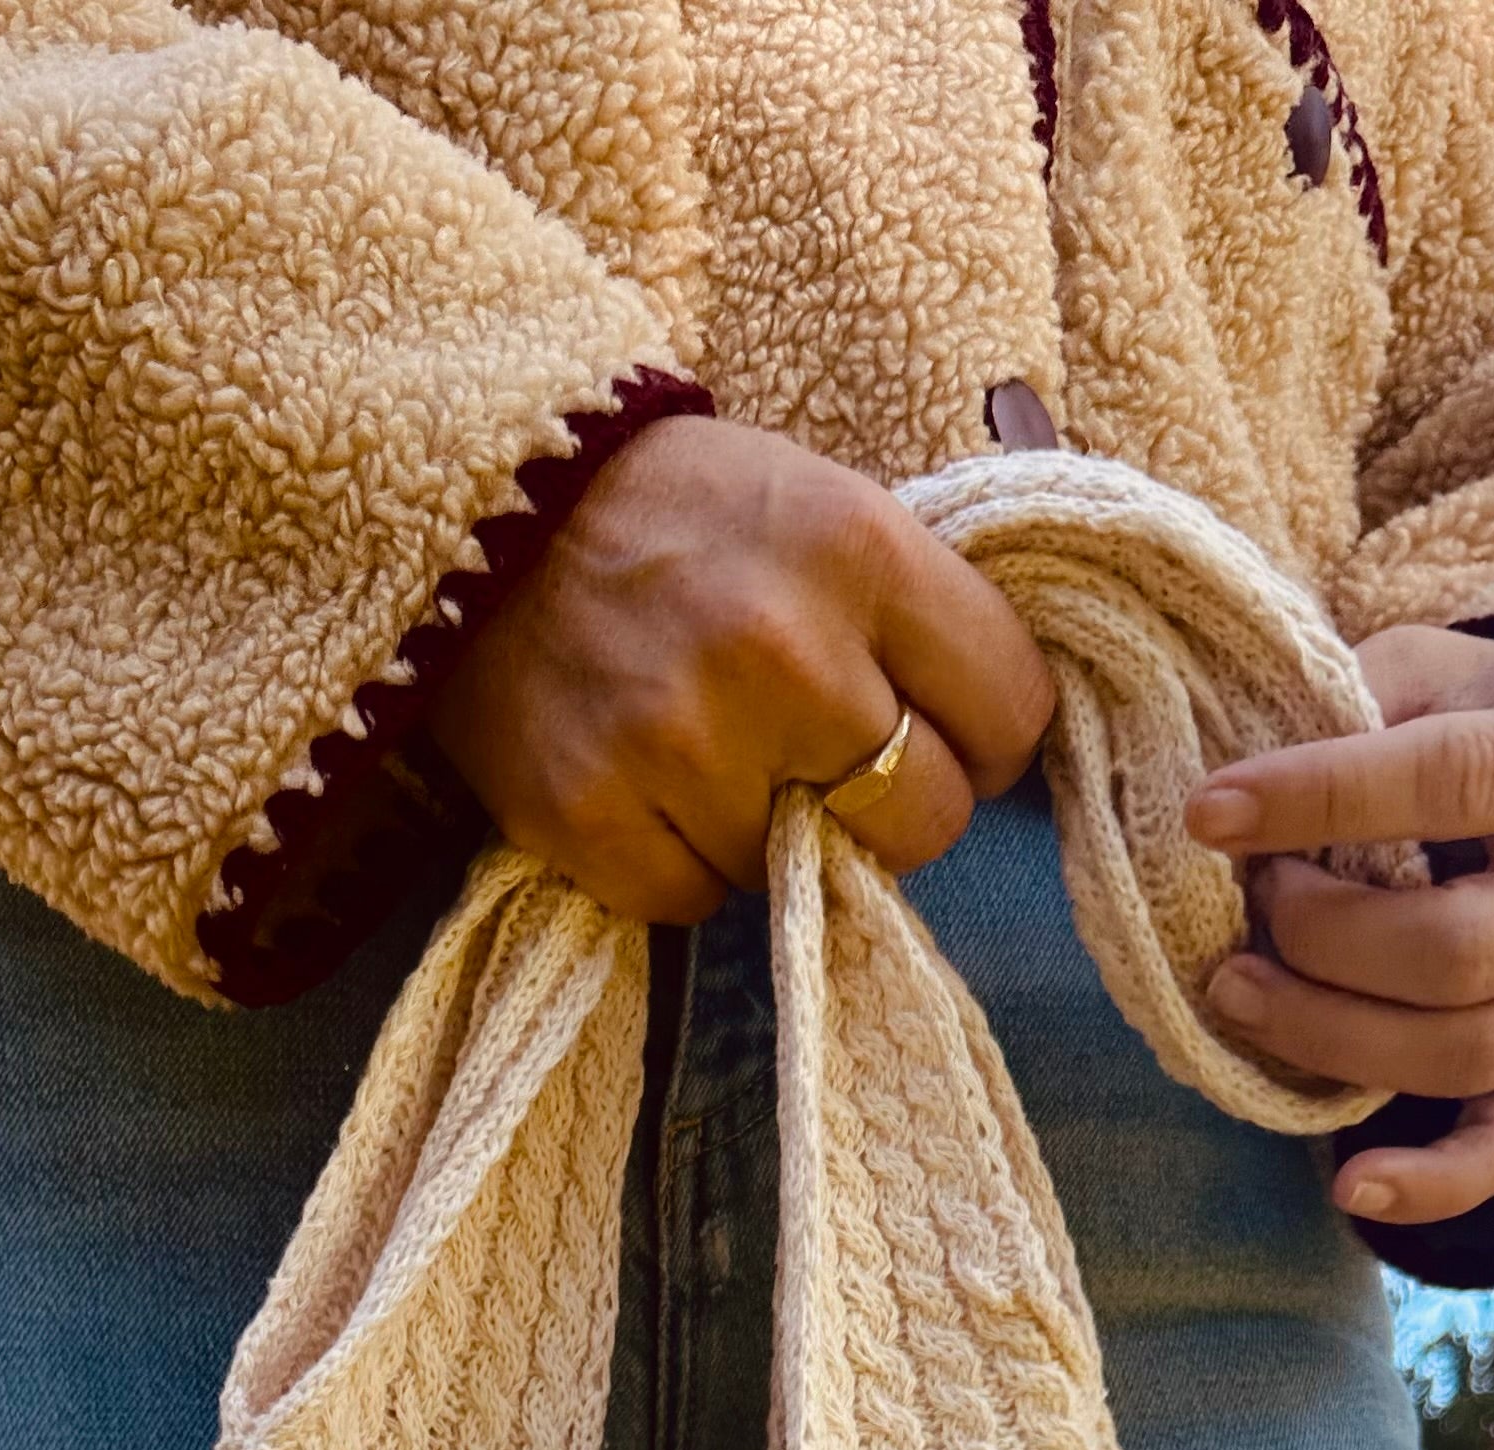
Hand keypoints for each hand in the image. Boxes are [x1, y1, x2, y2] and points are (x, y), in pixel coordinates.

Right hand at [424, 415, 1054, 919]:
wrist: (484, 507)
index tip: (945, 731)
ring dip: (775, 832)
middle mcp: (784, 655)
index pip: (1009, 709)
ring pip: (808, 872)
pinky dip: (685, 862)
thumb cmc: (680, 509)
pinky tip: (652, 785)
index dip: (986, 736)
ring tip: (719, 751)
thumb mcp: (824, 505)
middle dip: (896, 806)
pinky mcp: (593, 818)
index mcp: (860, 554)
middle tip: (838, 767)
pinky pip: (697, 900)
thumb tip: (987, 748)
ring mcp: (682, 746)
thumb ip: (910, 616)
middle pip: (929, 818)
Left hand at [1182, 624, 1493, 1225]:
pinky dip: (1433, 1183)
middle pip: (1461, 948)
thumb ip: (1349, 704)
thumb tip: (1235, 780)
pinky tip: (1349, 1186)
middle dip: (1325, 942)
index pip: (1454, 778)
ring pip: (1467, 1052)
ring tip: (1235, 996)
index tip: (1209, 812)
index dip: (1322, 796)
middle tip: (1247, 912)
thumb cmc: (1466, 720)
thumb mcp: (1421, 670)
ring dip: (1331, 1037)